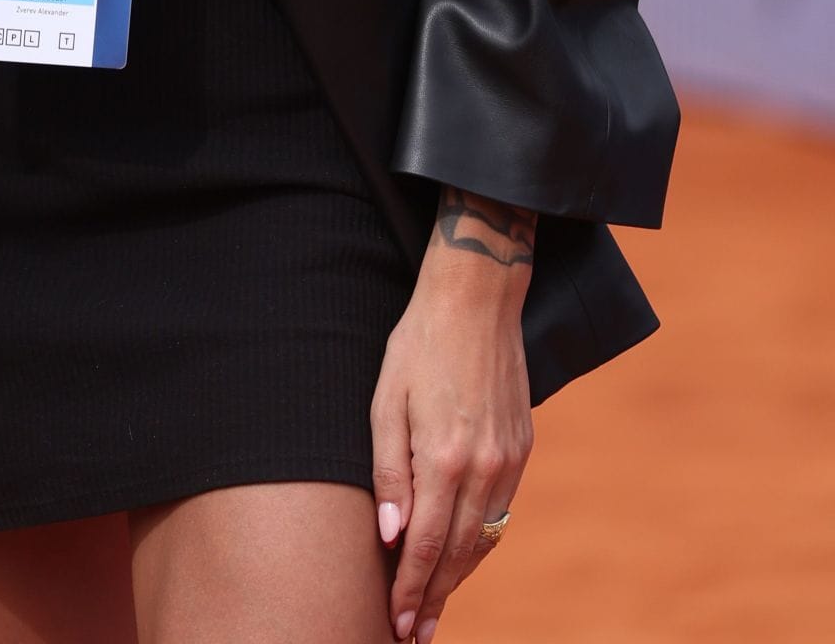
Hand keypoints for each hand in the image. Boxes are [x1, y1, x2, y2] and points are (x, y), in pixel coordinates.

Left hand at [371, 190, 534, 643]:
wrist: (478, 298)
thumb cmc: (419, 342)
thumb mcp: (385, 399)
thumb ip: (388, 471)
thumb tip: (389, 536)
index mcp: (444, 457)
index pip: (427, 545)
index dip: (411, 589)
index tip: (398, 624)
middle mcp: (484, 467)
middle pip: (459, 554)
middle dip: (435, 597)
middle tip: (415, 634)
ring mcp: (509, 460)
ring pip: (485, 539)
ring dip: (460, 577)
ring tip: (435, 605)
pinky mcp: (523, 448)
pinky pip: (501, 511)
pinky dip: (482, 541)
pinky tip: (464, 555)